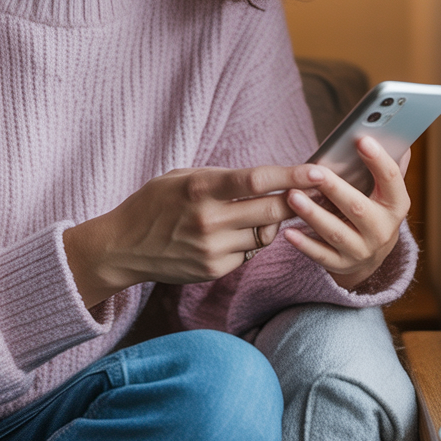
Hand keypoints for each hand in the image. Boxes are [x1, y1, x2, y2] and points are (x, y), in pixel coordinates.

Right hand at [63, 164, 326, 307]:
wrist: (123, 247)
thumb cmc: (153, 203)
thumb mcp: (182, 177)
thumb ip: (222, 178)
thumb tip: (267, 179)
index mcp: (200, 188)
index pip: (257, 180)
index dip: (292, 175)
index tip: (317, 170)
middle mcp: (209, 220)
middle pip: (272, 210)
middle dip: (297, 200)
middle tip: (312, 192)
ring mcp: (212, 248)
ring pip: (264, 234)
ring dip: (269, 222)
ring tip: (257, 212)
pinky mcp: (214, 270)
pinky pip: (248, 253)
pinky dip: (249, 242)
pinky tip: (233, 233)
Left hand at [282, 137, 410, 291]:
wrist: (372, 254)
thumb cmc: (373, 208)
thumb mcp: (386, 191)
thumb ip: (386, 164)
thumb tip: (395, 131)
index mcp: (396, 205)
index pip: (392, 180)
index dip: (378, 160)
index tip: (361, 139)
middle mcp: (382, 230)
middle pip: (358, 208)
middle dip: (334, 189)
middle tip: (313, 171)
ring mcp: (362, 250)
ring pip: (335, 232)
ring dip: (313, 214)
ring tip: (292, 196)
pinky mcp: (341, 264)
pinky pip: (321, 256)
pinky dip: (304, 244)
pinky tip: (288, 232)